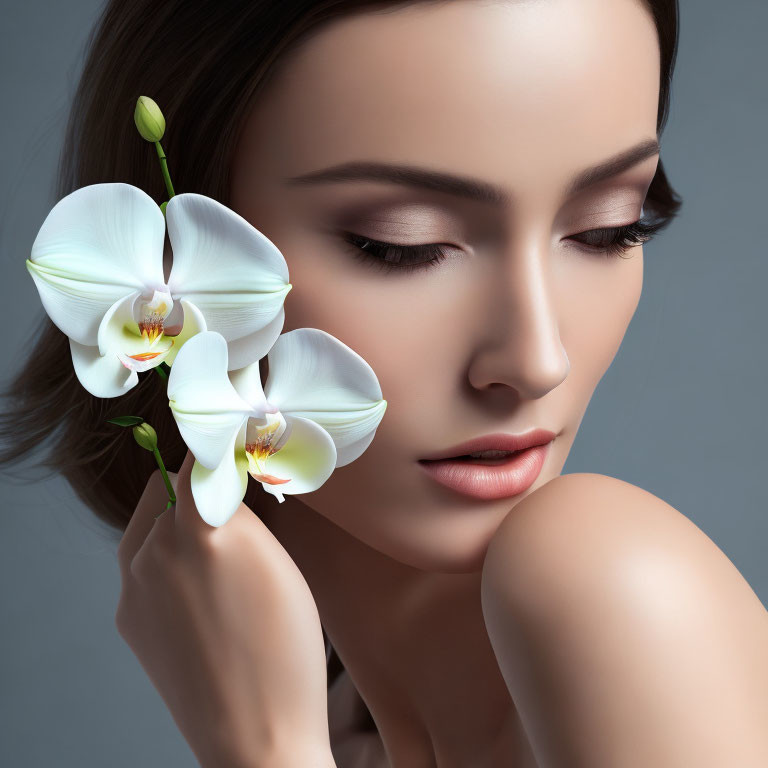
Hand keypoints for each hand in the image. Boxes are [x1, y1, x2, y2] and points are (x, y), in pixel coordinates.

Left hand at [116, 451, 335, 766]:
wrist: (256, 734)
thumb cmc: (287, 647)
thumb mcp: (278, 562)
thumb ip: (241, 512)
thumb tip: (221, 475)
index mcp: (199, 530)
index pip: (199, 455)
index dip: (218, 439)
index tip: (233, 427)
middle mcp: (152, 550)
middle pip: (167, 486)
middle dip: (196, 483)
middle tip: (234, 500)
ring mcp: (133, 587)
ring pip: (149, 524)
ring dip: (177, 519)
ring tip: (217, 549)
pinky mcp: (128, 618)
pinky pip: (142, 565)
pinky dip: (165, 558)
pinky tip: (201, 589)